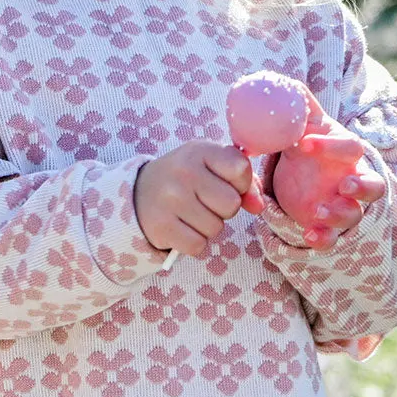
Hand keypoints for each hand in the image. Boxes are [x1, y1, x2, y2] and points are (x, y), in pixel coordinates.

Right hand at [135, 140, 263, 257]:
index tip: (224, 183)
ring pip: (216, 228)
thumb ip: (242, 181)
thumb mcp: (211, 167)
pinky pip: (198, 245)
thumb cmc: (186, 179)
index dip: (240, 183)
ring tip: (190, 214)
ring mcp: (171, 199)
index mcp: (200, 150)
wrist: (138, 193)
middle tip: (204, 202)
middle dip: (223, 209)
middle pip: (231, 204)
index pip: (241, 169)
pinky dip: (194, 242)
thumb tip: (258, 205)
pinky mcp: (162, 226)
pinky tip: (181, 228)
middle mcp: (183, 171)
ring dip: (207, 227)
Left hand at [271, 92, 385, 249]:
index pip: (350, 147)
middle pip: (374, 185)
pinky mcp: (328, 224)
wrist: (298, 170)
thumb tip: (286, 83)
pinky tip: (309, 235)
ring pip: (355, 213)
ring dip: (341, 214)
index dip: (331, 146)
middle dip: (363, 186)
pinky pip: (333, 236)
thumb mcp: (301, 123)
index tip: (304, 143)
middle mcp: (352, 177)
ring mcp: (343, 203)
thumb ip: (298, 105)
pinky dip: (324, 238)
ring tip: (318, 212)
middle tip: (345, 185)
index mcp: (345, 150)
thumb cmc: (306, 140)